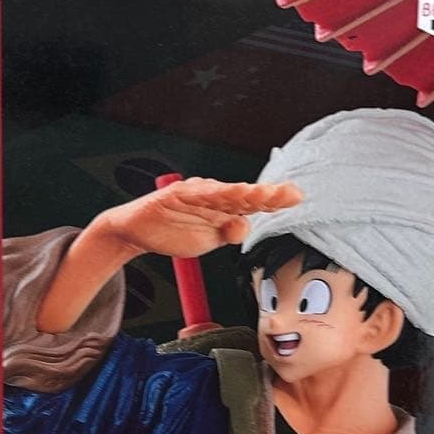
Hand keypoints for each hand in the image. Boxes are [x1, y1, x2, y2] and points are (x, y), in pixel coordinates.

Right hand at [94, 178, 302, 259]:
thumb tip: (244, 227)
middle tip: (288, 194)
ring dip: (243, 193)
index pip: (254, 203)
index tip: (295, 198)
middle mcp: (215, 196)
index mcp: (225, 207)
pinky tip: (223, 193)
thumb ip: (228, 234)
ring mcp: (197, 194)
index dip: (274, 200)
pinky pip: (195, 194)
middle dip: (267, 194)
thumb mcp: (208, 241)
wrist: (138, 230)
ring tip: (261, 195)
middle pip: (245, 194)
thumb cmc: (174, 231)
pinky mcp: (177, 195)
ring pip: (224, 193)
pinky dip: (209, 194)